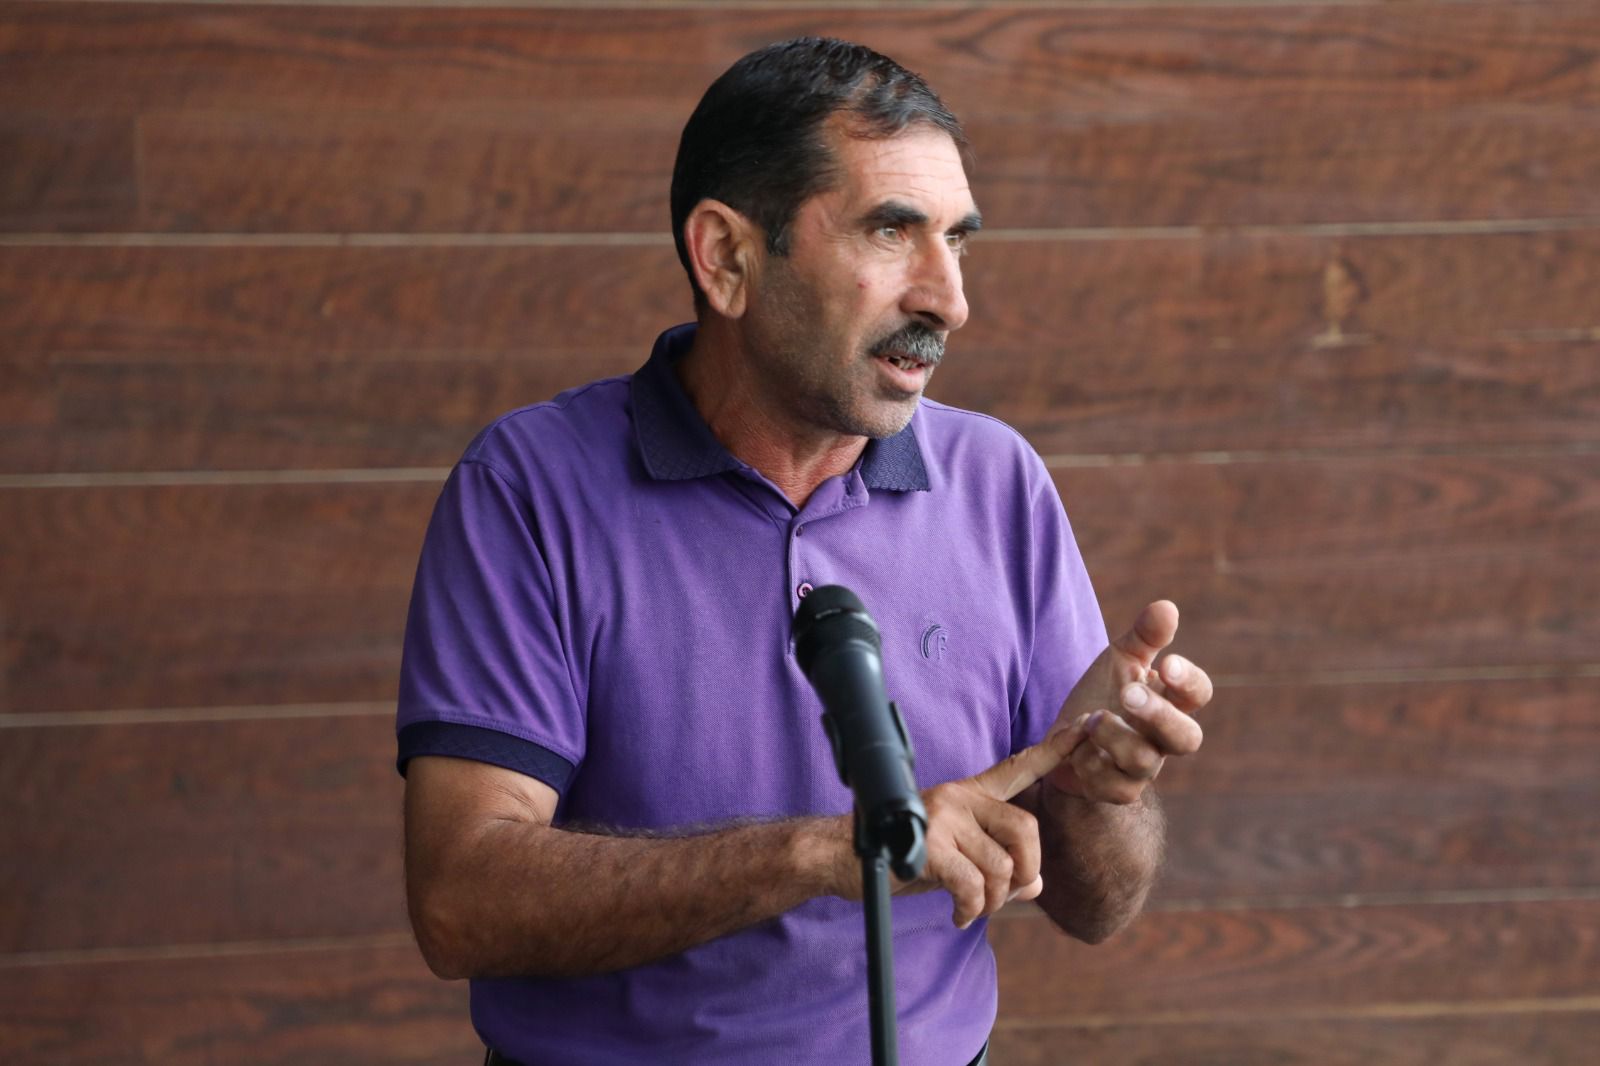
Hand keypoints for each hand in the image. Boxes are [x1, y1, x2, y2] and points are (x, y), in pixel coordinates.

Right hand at [900, 720, 1094, 927]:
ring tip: (972, 908)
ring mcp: (945, 817)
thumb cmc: (904, 853)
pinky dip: (971, 909)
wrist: (846, 856)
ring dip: (992, 901)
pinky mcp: (931, 843)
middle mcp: (960, 797)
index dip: (1053, 752)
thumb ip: (999, 862)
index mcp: (969, 793)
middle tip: (1003, 894)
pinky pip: (973, 885)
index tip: (1083, 728)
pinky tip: (958, 914)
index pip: (1017, 767)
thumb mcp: (958, 856)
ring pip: (1001, 866)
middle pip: (1026, 831)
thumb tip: (1035, 885)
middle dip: (1025, 872)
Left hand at [1047, 600, 1212, 804]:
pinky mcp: (1119, 790)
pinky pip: (1113, 786)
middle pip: (1187, 738)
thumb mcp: (1118, 660)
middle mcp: (1163, 738)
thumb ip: (1144, 637)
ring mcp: (1143, 768)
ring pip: (1145, 762)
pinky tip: (1076, 747)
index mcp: (1169, 702)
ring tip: (1089, 718)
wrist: (1064, 739)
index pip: (1198, 694)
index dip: (1189, 681)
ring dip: (1113, 737)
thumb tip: (1167, 606)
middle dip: (1159, 715)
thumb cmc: (1101, 694)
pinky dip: (1090, 763)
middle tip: (1128, 693)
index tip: (1168, 663)